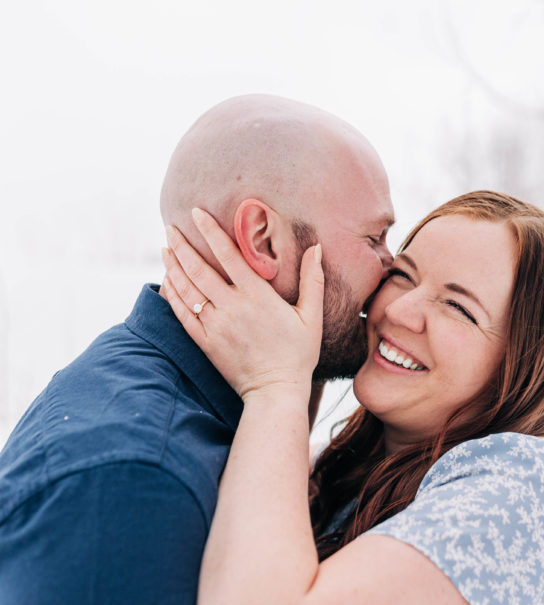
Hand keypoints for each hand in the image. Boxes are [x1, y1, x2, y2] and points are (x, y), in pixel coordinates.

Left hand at [162, 208, 323, 399]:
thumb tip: (316, 247)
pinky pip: (182, 314)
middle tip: (170, 227)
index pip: (228, 255)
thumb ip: (312, 280)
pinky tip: (167, 281)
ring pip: (186, 289)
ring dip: (173, 266)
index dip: (210, 231)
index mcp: (257, 296)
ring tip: (165, 248)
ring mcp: (215, 325)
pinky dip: (172, 295)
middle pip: (199, 269)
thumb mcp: (311, 316)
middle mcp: (231, 307)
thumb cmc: (298, 354)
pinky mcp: (205, 342)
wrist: (275, 391)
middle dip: (182, 245)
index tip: (196, 213)